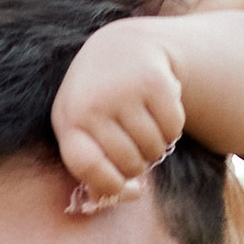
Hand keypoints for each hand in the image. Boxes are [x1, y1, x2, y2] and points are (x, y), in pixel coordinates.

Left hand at [52, 20, 186, 206]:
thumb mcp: (84, 127)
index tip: (124, 186)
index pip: (87, 166)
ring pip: (154, 148)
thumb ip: (95, 168)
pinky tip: (159, 113)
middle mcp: (92, 104)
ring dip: (156, 146)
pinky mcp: (154, 82)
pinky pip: (173, 129)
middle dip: (138, 164)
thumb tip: (124, 195)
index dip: (109, 185)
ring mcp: (123, 91)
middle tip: (136, 147)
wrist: (121, 47)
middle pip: (128, 163)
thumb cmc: (99, 101)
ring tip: (146, 127)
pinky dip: (172, 130)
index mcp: (69, 121)